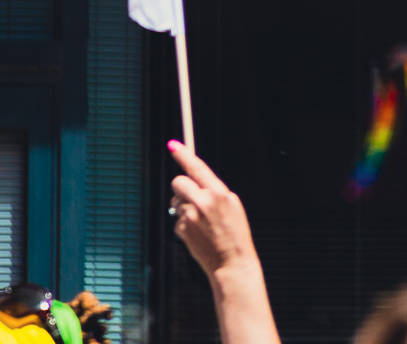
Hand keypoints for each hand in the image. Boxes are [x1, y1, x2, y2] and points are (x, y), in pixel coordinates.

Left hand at [168, 140, 259, 276]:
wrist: (231, 261)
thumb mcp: (232, 205)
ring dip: (184, 207)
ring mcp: (191, 216)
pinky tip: (198, 233)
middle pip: (178, 182)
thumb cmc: (234, 231)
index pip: (197, 167)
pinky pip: (177, 219)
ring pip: (176, 202)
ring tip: (201, 221)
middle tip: (189, 195)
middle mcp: (203, 202)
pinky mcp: (182, 229)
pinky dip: (184, 224)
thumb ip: (215, 191)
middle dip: (181, 187)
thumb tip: (193, 181)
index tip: (173, 145)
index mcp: (219, 192)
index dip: (183, 154)